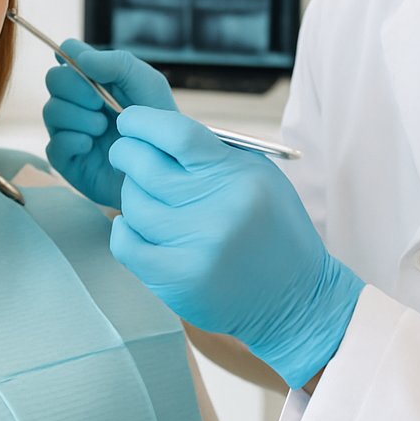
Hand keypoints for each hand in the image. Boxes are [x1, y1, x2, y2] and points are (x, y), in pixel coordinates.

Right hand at [42, 40, 177, 207]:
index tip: (91, 71)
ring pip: (51, 110)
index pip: (66, 54)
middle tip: (101, 104)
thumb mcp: (147, 86)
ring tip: (104, 128)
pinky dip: (74, 140)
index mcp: (94, 79)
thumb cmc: (158, 124)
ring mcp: (69, 130)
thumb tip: (77, 55)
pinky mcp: (66, 159)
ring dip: (80, 117)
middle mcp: (77, 102)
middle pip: (53, 79)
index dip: (71, 56)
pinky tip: (92, 146)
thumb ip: (118, 64)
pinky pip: (54, 143)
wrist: (164, 168)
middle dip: (77, 88)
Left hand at [107, 106, 363, 388]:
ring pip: (134, 206)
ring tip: (147, 198)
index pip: (179, 135)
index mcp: (241, 176)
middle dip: (126, 154)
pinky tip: (135, 226)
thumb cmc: (271, 229)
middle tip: (124, 154)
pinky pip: (126, 245)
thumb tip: (153, 129)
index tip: (129, 121)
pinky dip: (123, 230)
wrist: (296, 299)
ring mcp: (199, 248)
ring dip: (131, 196)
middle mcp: (221, 210)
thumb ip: (212, 152)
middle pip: (147, 169)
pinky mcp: (181, 280)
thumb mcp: (258, 177)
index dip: (143, 122)